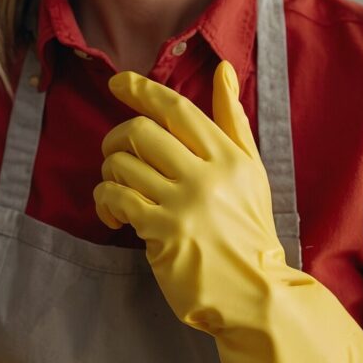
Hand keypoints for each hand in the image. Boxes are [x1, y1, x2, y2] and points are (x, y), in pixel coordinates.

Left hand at [94, 60, 287, 329]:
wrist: (256, 294)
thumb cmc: (249, 229)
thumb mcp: (251, 170)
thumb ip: (232, 119)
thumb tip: (223, 69)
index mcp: (229, 156)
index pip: (177, 109)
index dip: (143, 90)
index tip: (118, 82)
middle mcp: (207, 176)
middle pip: (141, 132)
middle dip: (117, 138)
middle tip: (117, 154)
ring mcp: (184, 205)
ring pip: (122, 164)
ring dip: (110, 172)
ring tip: (119, 189)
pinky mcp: (162, 233)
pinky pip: (116, 198)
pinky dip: (105, 200)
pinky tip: (115, 213)